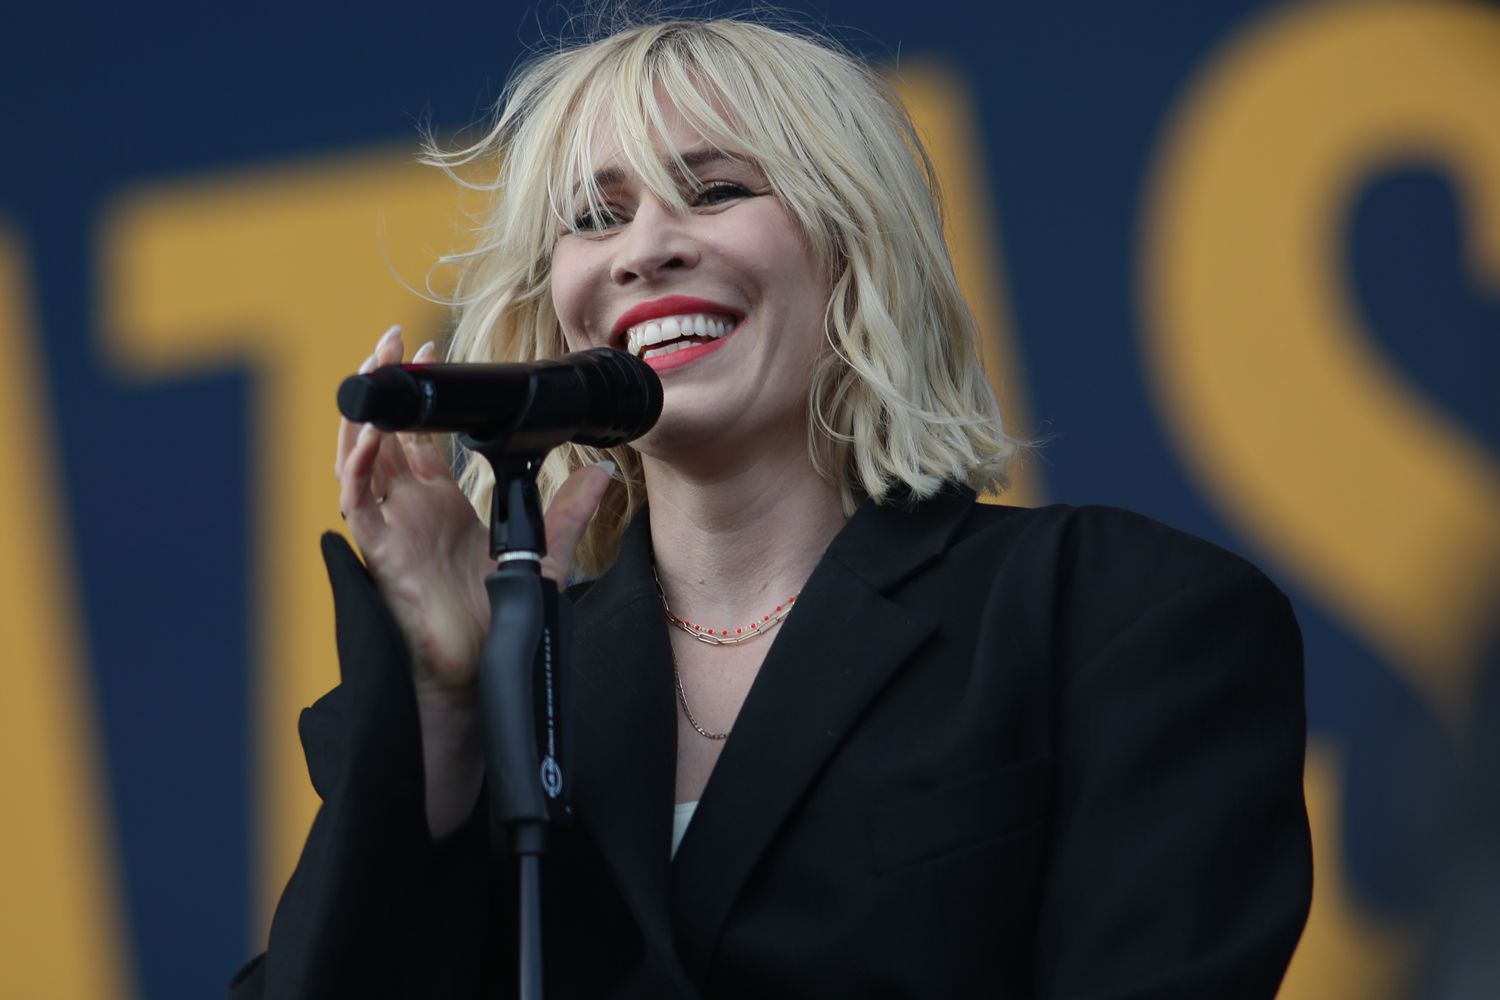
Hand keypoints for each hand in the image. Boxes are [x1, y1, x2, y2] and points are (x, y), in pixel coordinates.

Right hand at [335, 326, 613, 700]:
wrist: (481, 663)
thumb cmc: (498, 614)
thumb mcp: (541, 550)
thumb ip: (568, 510)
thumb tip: (603, 474)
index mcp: (440, 502)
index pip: (420, 435)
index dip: (421, 394)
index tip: (432, 353)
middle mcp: (410, 507)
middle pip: (385, 432)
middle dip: (386, 385)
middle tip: (392, 341)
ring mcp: (392, 525)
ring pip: (361, 456)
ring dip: (365, 412)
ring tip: (375, 368)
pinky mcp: (380, 549)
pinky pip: (357, 500)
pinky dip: (359, 465)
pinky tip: (371, 435)